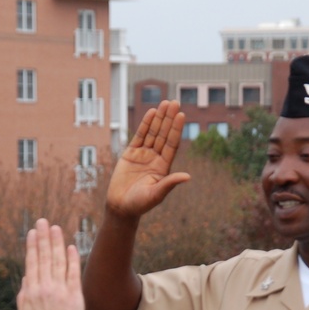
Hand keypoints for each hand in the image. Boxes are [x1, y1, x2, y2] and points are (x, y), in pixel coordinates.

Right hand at [16, 219, 83, 309]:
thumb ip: (24, 295)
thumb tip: (27, 278)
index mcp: (30, 291)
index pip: (32, 262)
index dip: (32, 246)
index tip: (33, 233)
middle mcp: (44, 288)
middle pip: (44, 257)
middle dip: (43, 237)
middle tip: (43, 222)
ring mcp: (60, 291)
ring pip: (58, 261)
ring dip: (56, 243)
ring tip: (55, 228)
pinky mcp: (74, 296)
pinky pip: (73, 273)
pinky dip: (72, 259)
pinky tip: (70, 247)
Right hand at [106, 100, 191, 221]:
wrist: (120, 207)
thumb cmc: (139, 205)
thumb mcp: (156, 194)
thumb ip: (169, 183)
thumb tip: (187, 176)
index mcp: (163, 167)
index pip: (172, 144)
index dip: (176, 129)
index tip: (181, 115)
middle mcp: (155, 158)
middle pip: (163, 134)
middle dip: (169, 119)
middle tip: (175, 102)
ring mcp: (143, 155)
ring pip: (153, 133)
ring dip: (159, 118)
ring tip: (165, 102)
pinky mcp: (130, 154)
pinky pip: (139, 136)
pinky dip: (145, 124)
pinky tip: (152, 112)